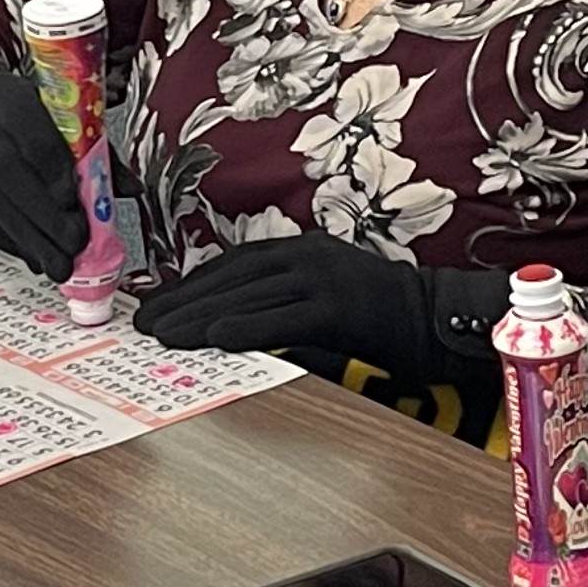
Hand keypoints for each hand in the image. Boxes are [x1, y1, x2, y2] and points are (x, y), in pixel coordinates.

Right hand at [0, 74, 83, 280]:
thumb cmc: (19, 122)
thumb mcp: (55, 120)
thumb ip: (94, 151)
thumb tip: (131, 188)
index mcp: (8, 97)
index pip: (29, 132)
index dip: (52, 168)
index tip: (72, 197)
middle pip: (6, 172)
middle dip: (45, 213)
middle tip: (75, 240)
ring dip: (32, 238)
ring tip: (62, 263)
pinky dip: (14, 243)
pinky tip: (38, 256)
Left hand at [133, 234, 502, 380]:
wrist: (441, 319)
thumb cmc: (387, 315)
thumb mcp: (331, 295)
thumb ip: (287, 299)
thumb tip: (232, 319)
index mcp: (307, 248)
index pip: (236, 262)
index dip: (192, 283)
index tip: (159, 303)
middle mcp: (311, 256)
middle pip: (234, 277)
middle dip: (184, 300)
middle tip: (147, 324)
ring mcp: (326, 279)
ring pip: (249, 296)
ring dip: (201, 315)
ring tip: (165, 335)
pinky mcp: (340, 308)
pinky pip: (282, 318)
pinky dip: (245, 326)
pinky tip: (215, 337)